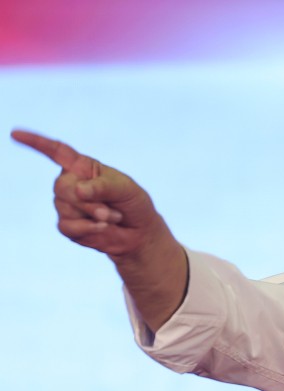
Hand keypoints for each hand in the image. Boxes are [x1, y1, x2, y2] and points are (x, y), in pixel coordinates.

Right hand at [12, 129, 187, 329]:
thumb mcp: (127, 190)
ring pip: (65, 208)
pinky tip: (102, 229)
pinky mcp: (67, 225)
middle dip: (89, 202)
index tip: (15, 134)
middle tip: (111, 210)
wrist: (139, 233)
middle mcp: (70, 183)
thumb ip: (104, 186)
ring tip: (111, 218)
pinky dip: (88, 229)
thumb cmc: (134, 205)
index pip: (56, 151)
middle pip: (63, 187)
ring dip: (93, 215)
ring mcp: (66, 205)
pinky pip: (68, 226)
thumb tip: (78, 189)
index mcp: (83, 167)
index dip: (36, 142)